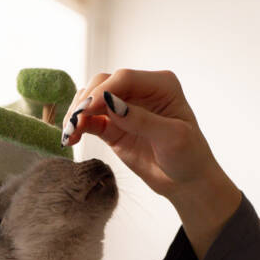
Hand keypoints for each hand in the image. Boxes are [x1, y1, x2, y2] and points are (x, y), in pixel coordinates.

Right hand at [62, 69, 240, 258]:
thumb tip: (110, 103)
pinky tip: (71, 139)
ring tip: (70, 134)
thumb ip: (141, 119)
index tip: (87, 111)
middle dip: (86, 102)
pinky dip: (78, 126)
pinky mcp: (113, 126)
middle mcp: (140, 91)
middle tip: (74, 124)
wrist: (186, 181)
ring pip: (91, 99)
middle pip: (103, 84)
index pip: (124, 78)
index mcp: (161, 85)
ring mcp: (124, 108)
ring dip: (77, 114)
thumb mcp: (171, 138)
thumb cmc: (188, 157)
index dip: (102, 91)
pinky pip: (89, 120)